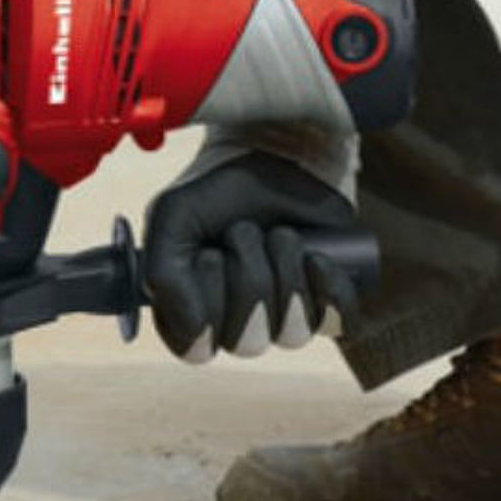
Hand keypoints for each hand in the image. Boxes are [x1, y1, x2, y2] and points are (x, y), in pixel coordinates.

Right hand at [142, 149, 367, 362]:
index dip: (207, 304)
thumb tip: (194, 329)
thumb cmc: (219, 191)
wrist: (273, 153)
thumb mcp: (175, 216)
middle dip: (248, 276)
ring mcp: (285, 315)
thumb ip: (162, 272)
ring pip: (291, 334)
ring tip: (281, 235)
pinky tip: (317, 258)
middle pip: (247, 340)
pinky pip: (339, 322)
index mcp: (191, 312)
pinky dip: (329, 289)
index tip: (209, 255)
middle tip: (245, 232)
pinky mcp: (327, 299)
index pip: (198, 347)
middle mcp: (238, 323)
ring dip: (285, 274)